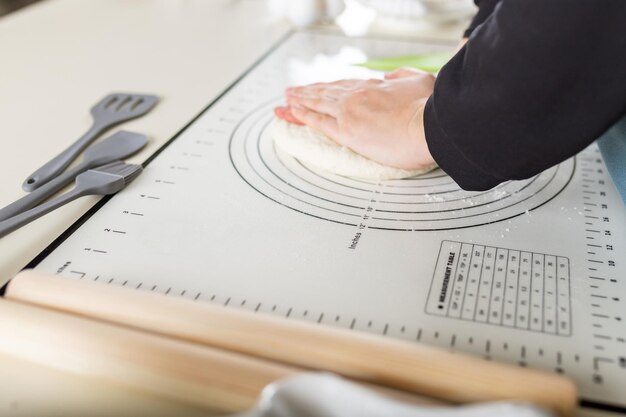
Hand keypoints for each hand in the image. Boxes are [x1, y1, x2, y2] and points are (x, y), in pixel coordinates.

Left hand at [274, 69, 435, 170]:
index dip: (328, 87)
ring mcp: (350, 112)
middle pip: (326, 93)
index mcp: (375, 86)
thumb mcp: (420, 81)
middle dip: (307, 92)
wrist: (430, 127)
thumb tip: (391, 75)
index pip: (344, 86)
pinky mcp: (346, 131)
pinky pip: (317, 121)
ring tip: (285, 101)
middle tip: (291, 92)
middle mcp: (358, 96)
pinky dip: (302, 115)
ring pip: (317, 104)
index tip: (318, 87)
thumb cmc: (430, 109)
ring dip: (299, 101)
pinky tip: (291, 111)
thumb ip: (403, 76)